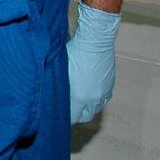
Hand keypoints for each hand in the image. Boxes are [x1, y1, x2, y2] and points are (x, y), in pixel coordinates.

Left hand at [67, 1, 119, 123]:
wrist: (95, 41)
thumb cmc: (74, 52)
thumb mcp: (60, 70)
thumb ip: (56, 86)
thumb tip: (49, 96)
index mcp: (80, 97)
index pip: (73, 118)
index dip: (65, 118)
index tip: (58, 115)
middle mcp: (94, 99)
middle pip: (85, 117)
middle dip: (76, 115)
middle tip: (67, 109)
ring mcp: (104, 93)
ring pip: (95, 109)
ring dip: (86, 107)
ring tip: (77, 101)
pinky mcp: (110, 86)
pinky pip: (103, 100)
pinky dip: (95, 99)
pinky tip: (88, 91)